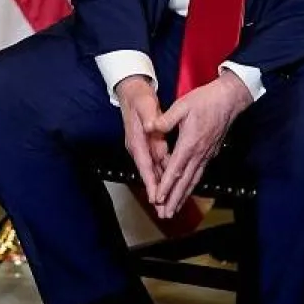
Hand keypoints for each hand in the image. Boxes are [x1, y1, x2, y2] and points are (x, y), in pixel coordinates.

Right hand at [115, 75, 169, 207]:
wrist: (131, 92)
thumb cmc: (139, 98)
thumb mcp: (146, 105)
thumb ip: (150, 118)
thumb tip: (150, 128)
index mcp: (137, 141)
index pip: (146, 165)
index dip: (152, 182)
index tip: (157, 197)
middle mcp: (138, 148)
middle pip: (149, 174)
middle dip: (157, 193)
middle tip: (165, 211)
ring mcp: (141, 149)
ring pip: (153, 172)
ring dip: (161, 188)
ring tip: (169, 205)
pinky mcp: (147, 147)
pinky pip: (157, 165)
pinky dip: (163, 177)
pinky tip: (171, 186)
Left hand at [146, 71, 252, 219]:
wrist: (230, 99)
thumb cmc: (205, 100)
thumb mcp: (182, 105)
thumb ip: (165, 119)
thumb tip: (150, 127)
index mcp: (189, 143)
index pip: (175, 169)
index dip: (166, 185)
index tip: (158, 199)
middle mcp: (199, 153)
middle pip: (185, 181)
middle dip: (174, 199)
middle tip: (165, 215)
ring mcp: (206, 154)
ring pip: (193, 180)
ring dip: (183, 196)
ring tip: (174, 210)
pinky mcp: (210, 153)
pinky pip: (199, 174)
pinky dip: (192, 186)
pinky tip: (187, 191)